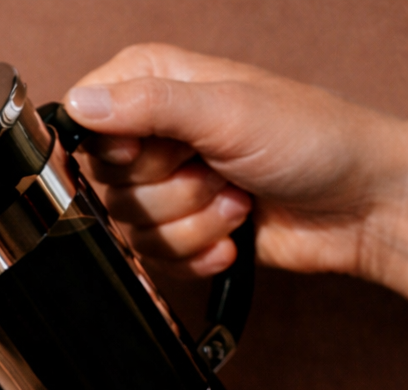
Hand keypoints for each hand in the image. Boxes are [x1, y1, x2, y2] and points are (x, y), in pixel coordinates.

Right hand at [64, 44, 407, 296]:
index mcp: (158, 83)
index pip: (86, 118)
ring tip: (236, 198)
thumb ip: (149, 106)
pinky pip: (156, 261)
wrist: (355, 205)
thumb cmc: (309, 139)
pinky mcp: (183, 232)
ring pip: (134, 230)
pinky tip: (235, 231)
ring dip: (193, 225)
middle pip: (108, 186)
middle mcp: (156, 133)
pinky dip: (199, 253)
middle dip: (169, 192)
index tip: (156, 151)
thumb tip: (80, 107)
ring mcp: (169, 187)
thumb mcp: (225, 112)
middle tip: (216, 170)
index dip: (115, 148)